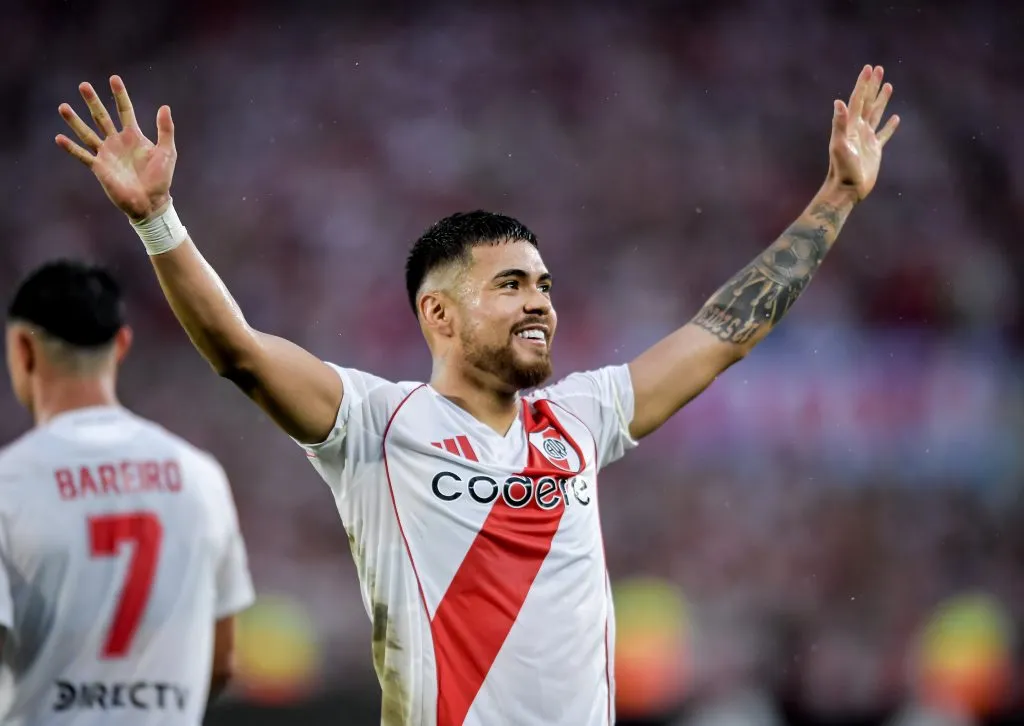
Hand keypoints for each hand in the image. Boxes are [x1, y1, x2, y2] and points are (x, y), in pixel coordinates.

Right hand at [56, 76, 175, 221]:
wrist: (151, 202)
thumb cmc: (161, 179)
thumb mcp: (167, 152)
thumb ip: (165, 129)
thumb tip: (164, 107)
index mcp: (134, 136)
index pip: (124, 110)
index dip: (119, 95)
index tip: (114, 78)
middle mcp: (117, 142)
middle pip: (102, 117)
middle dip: (93, 101)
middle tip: (83, 85)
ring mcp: (107, 154)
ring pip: (87, 133)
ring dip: (75, 121)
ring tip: (63, 106)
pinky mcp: (99, 168)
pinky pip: (82, 155)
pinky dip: (71, 148)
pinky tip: (59, 138)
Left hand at [827, 65, 899, 201]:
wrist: (846, 189)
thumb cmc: (841, 169)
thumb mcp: (839, 145)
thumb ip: (839, 124)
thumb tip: (838, 101)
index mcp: (850, 126)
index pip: (857, 100)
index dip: (863, 84)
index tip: (869, 68)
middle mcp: (858, 129)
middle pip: (867, 102)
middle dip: (872, 86)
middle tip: (879, 69)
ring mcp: (866, 139)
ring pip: (876, 114)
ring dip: (881, 100)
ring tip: (888, 86)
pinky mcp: (874, 150)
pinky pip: (884, 134)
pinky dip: (890, 126)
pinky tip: (895, 118)